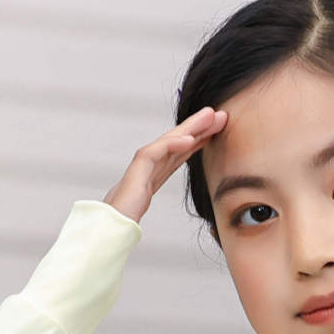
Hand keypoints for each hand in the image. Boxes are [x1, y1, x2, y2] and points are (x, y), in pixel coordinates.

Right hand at [105, 105, 229, 222]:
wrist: (112, 219)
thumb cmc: (129, 211)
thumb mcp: (154, 198)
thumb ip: (163, 187)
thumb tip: (184, 192)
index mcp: (160, 168)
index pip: (184, 149)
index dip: (202, 137)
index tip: (219, 129)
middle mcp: (154, 160)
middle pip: (180, 139)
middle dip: (201, 126)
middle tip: (221, 115)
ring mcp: (146, 160)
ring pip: (172, 138)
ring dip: (191, 127)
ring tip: (209, 117)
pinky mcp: (140, 165)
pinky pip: (159, 150)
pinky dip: (174, 144)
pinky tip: (189, 139)